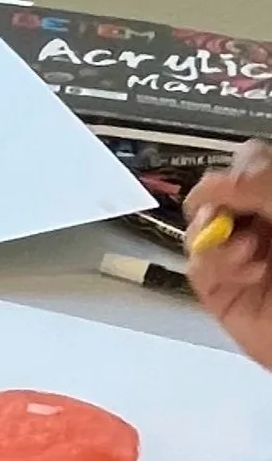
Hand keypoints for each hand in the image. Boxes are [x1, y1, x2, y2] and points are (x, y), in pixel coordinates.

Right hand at [186, 142, 271, 368]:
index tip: (239, 182)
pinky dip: (216, 265)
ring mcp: (241, 260)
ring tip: (249, 249)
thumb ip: (258, 182)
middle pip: (213, 197)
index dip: (236, 170)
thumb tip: (213, 182)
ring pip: (198, 232)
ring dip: (217, 236)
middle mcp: (262, 226)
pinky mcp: (223, 295)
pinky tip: (249, 271)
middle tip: (233, 212)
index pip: (246, 165)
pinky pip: (197, 269)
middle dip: (219, 204)